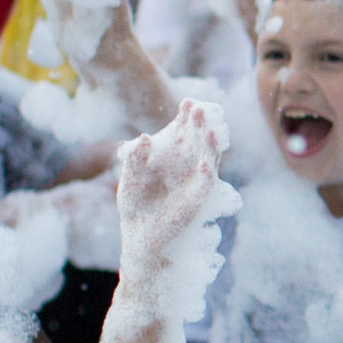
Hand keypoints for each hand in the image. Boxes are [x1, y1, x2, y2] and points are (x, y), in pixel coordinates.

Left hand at [115, 99, 227, 263]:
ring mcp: (196, 186)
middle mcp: (189, 169)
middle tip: (199, 107)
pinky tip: (205, 164)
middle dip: (201, 125)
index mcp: (174, 159)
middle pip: (200, 141)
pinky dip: (207, 177)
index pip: (185, 133)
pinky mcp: (197, 205)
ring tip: (212, 129)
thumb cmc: (137, 210)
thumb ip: (135, 160)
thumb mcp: (130, 180)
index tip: (189, 101)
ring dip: (211, 146)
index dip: (188, 118)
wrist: (141, 242)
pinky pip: (205, 189)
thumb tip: (145, 138)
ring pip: (209, 160)